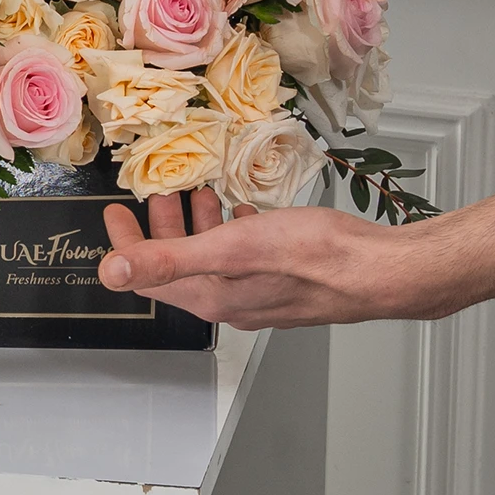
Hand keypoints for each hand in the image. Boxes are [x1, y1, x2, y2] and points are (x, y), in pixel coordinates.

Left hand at [98, 190, 425, 328]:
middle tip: (157, 192)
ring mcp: (261, 293)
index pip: (148, 274)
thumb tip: (112, 273)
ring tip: (196, 193)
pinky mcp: (286, 281)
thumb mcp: (230, 249)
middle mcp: (233, 302)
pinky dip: (232, 231)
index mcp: (212, 297)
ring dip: (197, 225)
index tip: (113, 211)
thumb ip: (168, 259)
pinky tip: (242, 212)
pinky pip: (245, 257)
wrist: (382, 269)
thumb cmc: (314, 256)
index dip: (124, 243)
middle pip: (179, 264)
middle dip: (162, 227)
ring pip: (213, 258)